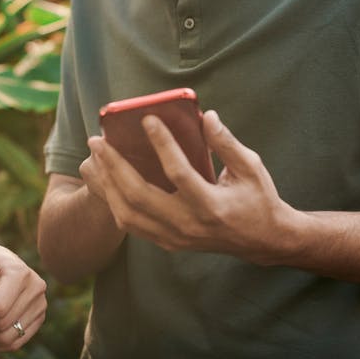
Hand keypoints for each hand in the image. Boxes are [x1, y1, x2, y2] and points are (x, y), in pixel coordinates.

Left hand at [81, 110, 300, 263]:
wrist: (263, 241)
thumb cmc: (258, 198)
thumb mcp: (251, 167)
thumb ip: (226, 142)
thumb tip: (205, 116)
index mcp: (212, 206)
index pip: (179, 173)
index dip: (162, 144)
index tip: (147, 119)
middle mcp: (189, 225)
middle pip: (140, 196)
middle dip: (114, 166)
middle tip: (98, 140)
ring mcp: (176, 237)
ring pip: (128, 214)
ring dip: (107, 185)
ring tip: (96, 158)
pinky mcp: (169, 242)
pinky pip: (132, 225)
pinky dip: (114, 202)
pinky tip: (106, 181)